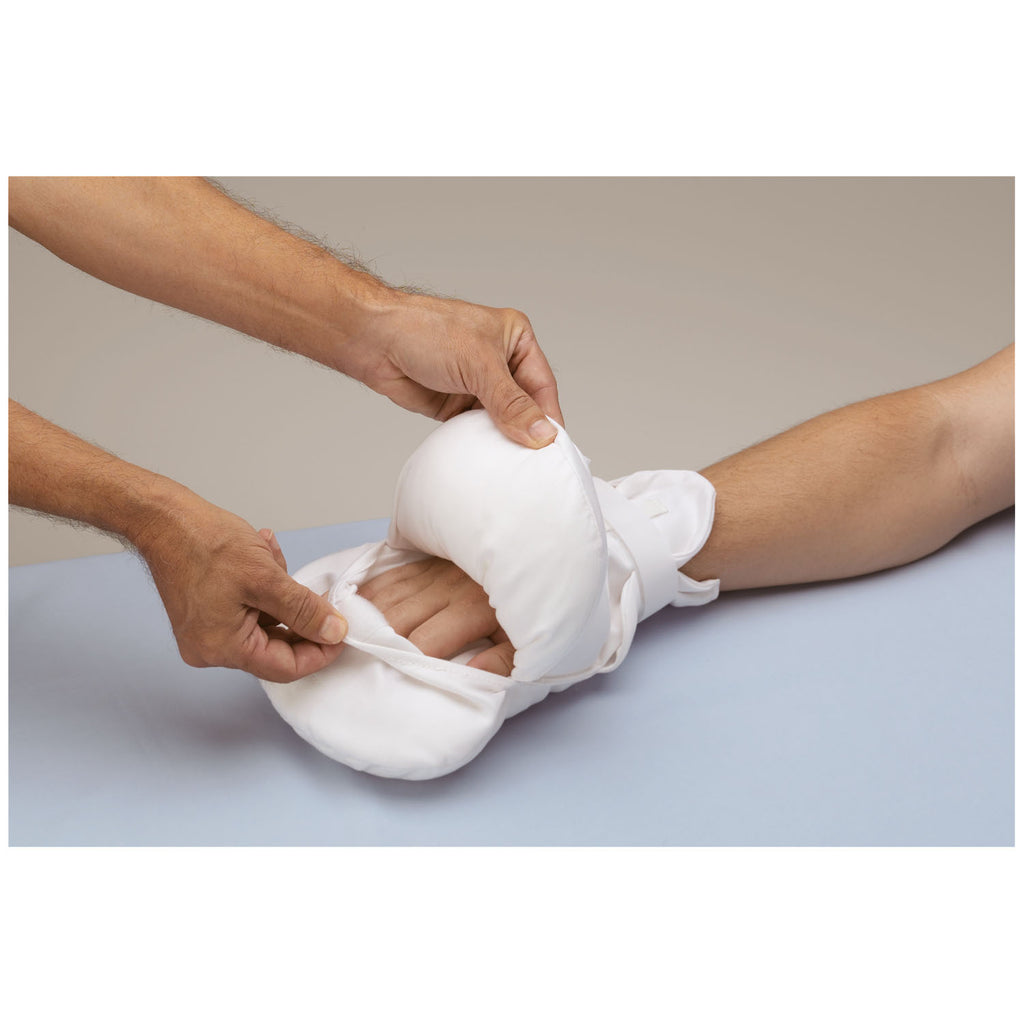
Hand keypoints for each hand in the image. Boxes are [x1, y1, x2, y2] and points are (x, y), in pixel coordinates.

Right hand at [136, 498, 348, 682]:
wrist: (163, 519)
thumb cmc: (203, 543)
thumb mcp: (266, 577)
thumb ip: (304, 610)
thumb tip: (334, 633)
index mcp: (223, 648)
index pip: (285, 668)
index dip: (320, 652)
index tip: (342, 632)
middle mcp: (211, 648)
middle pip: (276, 647)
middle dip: (300, 615)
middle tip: (317, 589)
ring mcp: (206, 632)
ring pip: (266, 623)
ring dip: (281, 594)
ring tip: (271, 557)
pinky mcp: (206, 614)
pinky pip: (249, 609)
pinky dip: (264, 587)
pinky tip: (263, 554)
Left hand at [344, 292, 563, 448]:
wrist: (373, 341)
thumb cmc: (424, 332)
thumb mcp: (478, 366)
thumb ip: (511, 403)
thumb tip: (542, 434)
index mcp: (515, 338)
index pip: (541, 384)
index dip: (549, 416)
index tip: (554, 448)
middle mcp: (499, 361)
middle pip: (524, 405)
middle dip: (528, 432)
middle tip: (537, 464)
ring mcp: (477, 384)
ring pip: (501, 420)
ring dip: (504, 441)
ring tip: (514, 467)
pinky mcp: (455, 404)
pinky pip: (476, 430)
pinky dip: (481, 444)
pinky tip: (487, 460)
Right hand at [358, 556, 514, 675]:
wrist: (534, 553)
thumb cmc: (526, 606)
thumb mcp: (526, 640)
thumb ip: (501, 662)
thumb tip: (472, 677)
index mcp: (470, 610)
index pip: (424, 643)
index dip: (401, 662)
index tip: (384, 678)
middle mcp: (447, 588)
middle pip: (397, 619)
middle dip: (375, 641)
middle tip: (351, 660)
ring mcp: (435, 570)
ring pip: (390, 594)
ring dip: (367, 615)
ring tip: (345, 634)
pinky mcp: (429, 558)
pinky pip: (394, 574)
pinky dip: (372, 589)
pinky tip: (356, 602)